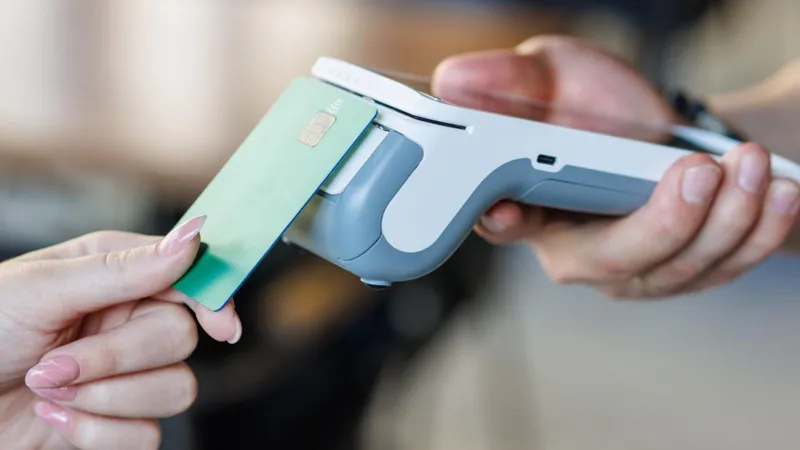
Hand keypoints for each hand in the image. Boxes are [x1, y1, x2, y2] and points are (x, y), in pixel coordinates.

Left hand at [0, 215, 241, 448]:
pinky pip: (148, 435)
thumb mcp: (42, 289)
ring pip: (176, 390)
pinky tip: (56, 420)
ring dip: (107, 398)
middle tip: (59, 365)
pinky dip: (98, 433)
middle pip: (181, 339)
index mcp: (116, 275)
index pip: (190, 280)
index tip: (222, 327)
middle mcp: (128, 322)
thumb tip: (192, 237)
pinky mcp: (117, 422)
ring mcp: (125, 375)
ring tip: (51, 390)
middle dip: (118, 358)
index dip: (213, 301)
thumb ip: (124, 268)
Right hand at [432, 36, 799, 297]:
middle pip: (607, 262)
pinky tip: (777, 193)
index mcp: (528, 206)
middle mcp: (576, 249)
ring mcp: (632, 269)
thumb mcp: (555, 76)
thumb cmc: (603, 107)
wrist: (672, 132)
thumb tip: (454, 80)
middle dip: (659, 223)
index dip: (502, 222)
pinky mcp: (683, 273)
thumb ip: (510, 80)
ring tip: (749, 164)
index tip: (509, 209)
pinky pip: (722, 267)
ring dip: (723, 217)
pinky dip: (756, 231)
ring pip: (675, 267)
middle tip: (695, 169)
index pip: (501, 224)